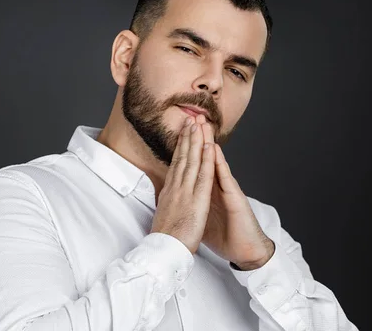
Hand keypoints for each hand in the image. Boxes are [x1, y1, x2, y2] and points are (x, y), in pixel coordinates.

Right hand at [151, 116, 214, 253]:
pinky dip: (206, 160)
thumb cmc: (164, 239)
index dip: (181, 146)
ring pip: (192, 161)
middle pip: (182, 157)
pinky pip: (203, 176)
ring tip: (199, 124)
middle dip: (187, 137)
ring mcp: (185, 192)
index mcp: (169, 191)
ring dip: (196, 141)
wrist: (164, 252)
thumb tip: (165, 196)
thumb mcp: (162, 215)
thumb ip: (166, 203)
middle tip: (190, 119)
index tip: (184, 132)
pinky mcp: (196, 200)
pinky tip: (209, 147)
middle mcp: (176, 188)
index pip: (176, 164)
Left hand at [195, 115, 274, 269]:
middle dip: (198, 139)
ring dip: (209, 143)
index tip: (181, 133)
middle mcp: (217, 188)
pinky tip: (214, 151)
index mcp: (207, 192)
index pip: (196, 167)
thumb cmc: (225, 236)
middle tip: (192, 118)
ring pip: (215, 163)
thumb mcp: (202, 218)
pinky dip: (219, 164)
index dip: (188, 150)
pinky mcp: (235, 199)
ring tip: (203, 125)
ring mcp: (227, 191)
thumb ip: (191, 206)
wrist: (245, 251)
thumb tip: (176, 203)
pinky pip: (225, 179)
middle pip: (205, 159)